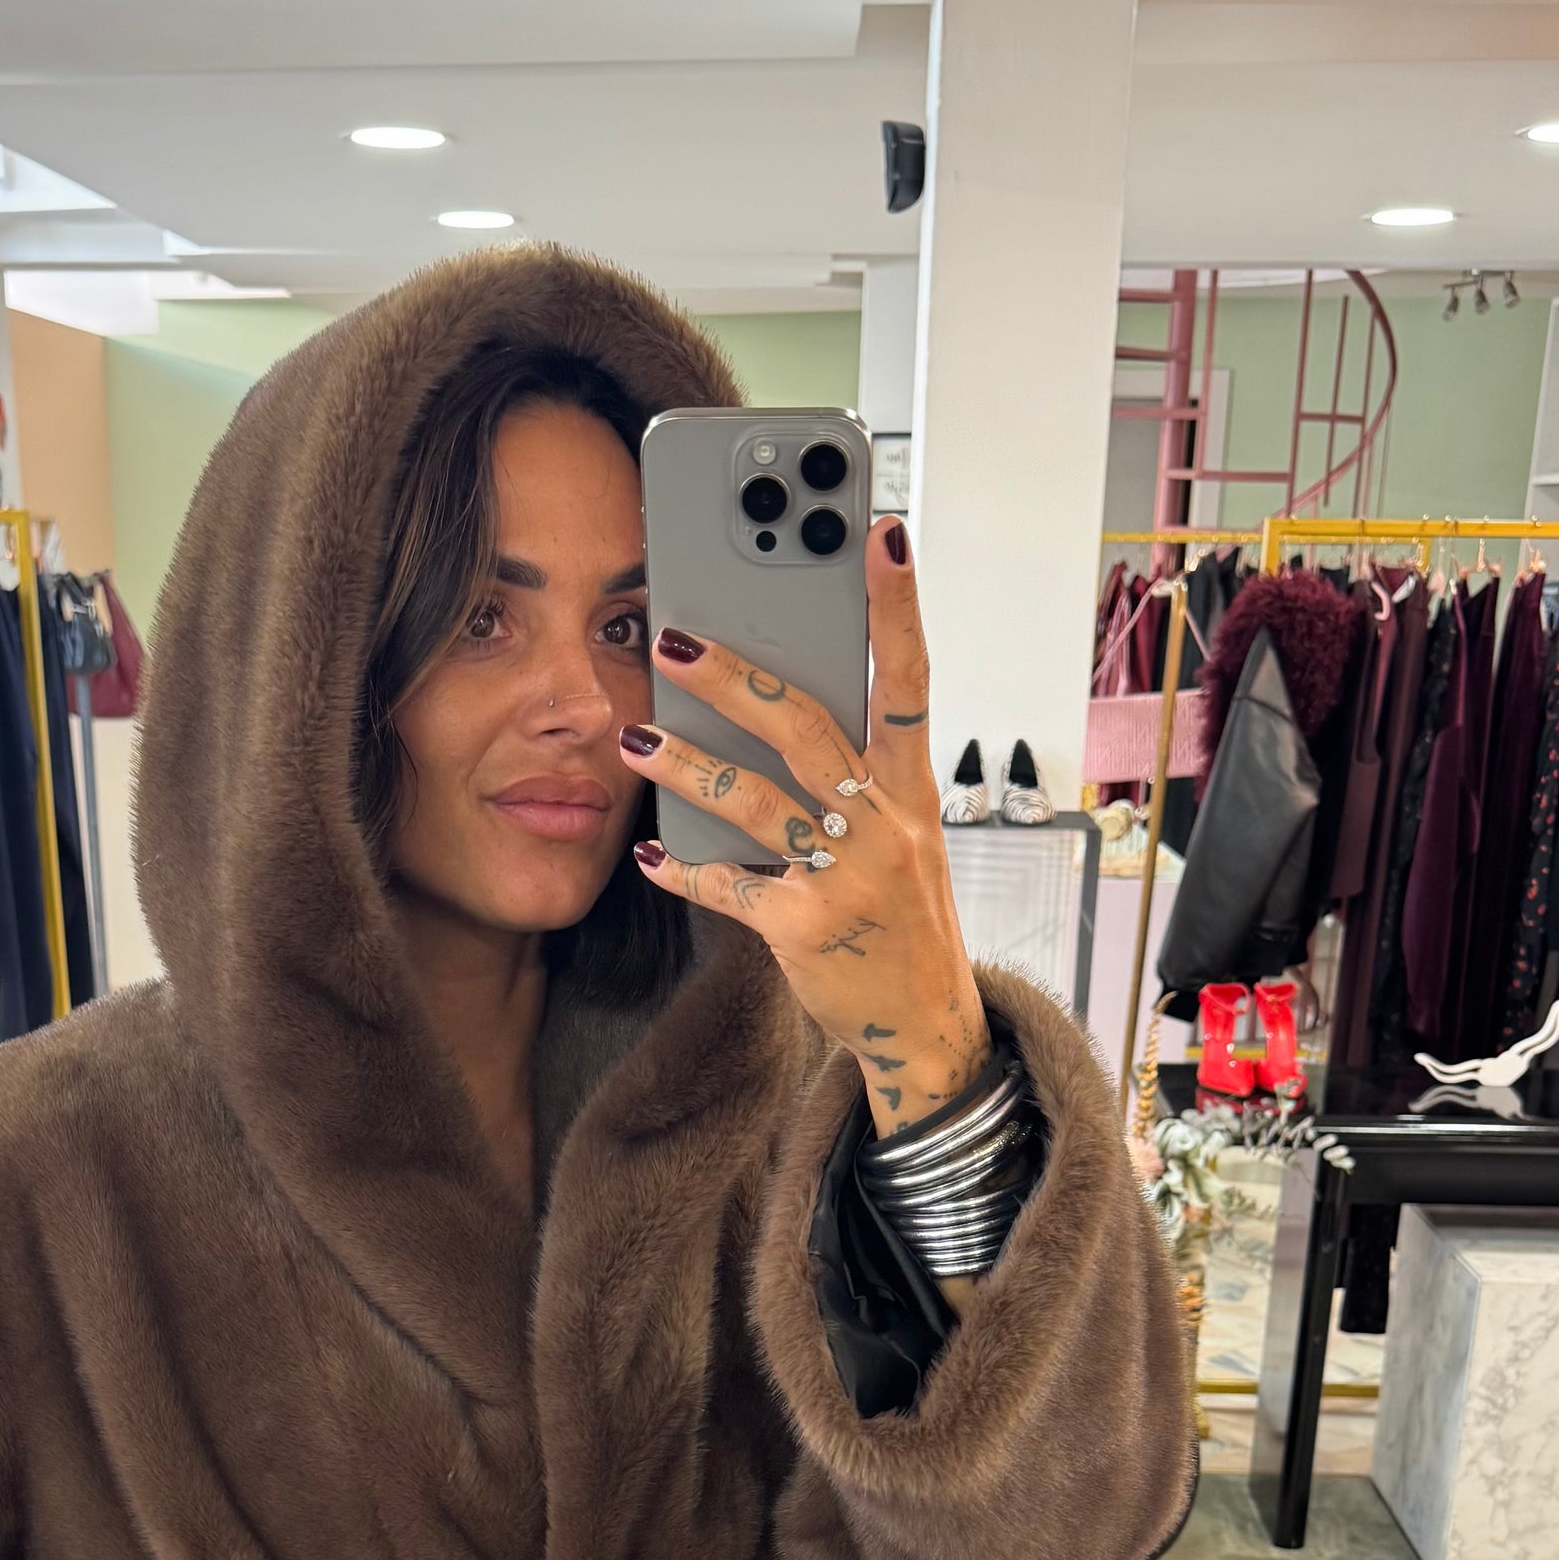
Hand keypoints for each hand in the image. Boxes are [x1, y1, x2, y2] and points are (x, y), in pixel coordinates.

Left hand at [621, 517, 990, 1133]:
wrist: (925, 1025)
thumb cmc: (903, 921)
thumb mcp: (902, 838)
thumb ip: (856, 776)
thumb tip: (779, 710)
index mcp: (912, 789)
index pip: (908, 678)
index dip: (897, 605)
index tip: (882, 534)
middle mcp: (886, 824)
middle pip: (805, 724)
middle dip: (734, 677)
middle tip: (672, 638)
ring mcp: (848, 875)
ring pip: (755, 801)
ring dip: (686, 765)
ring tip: (633, 739)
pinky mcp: (807, 927)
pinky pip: (732, 888)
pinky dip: (684, 870)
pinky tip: (648, 855)